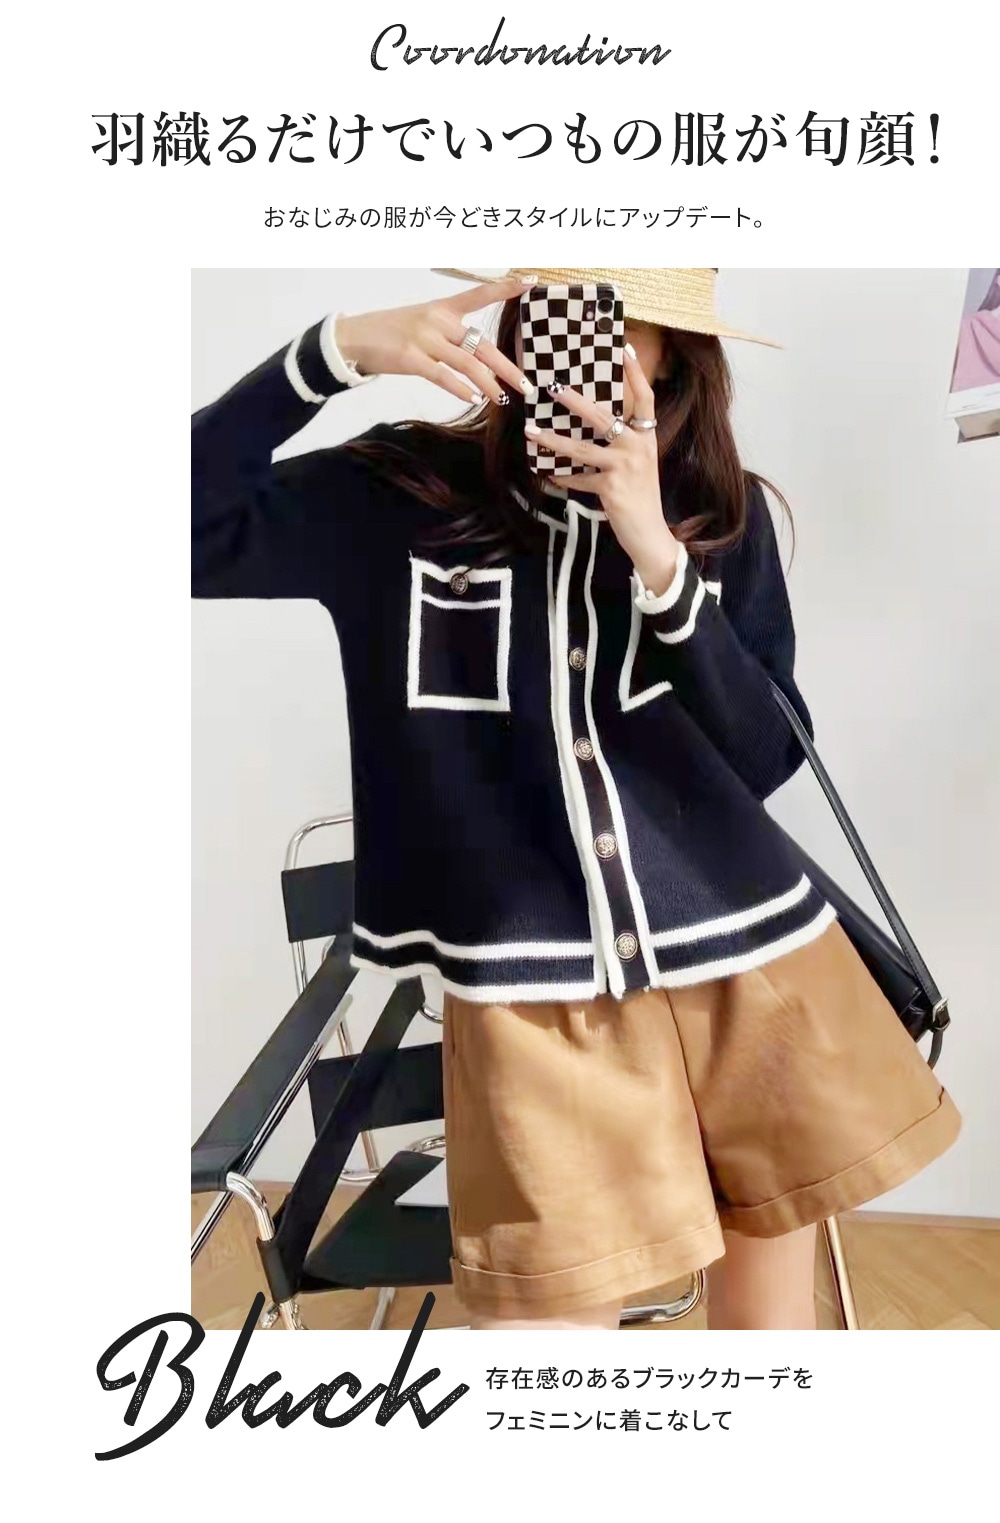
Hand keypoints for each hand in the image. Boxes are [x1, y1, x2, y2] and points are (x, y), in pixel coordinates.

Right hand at [334, 277, 537, 406]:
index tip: (531, 282)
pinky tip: (473, 399)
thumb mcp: (423, 321)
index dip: (505, 288)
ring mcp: (425, 338)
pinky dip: (461, 389)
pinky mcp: (411, 358)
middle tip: (527, 385)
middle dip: (507, 368)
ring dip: (488, 384)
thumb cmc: (392, 332)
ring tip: (503, 399)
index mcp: (443, 307)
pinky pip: (443, 376)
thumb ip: (450, 333)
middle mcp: (437, 320)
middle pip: (482, 344)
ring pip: (467, 363)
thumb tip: (480, 359)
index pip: (479, 294)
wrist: (354, 337)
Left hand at [524, 347, 679, 594]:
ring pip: (583, 448)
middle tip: (552, 386)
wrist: (650, 533)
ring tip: (532, 429)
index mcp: (646, 438)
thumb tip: (594, 419)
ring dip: (555, 439)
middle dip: (576, 400)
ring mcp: (625, 467)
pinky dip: (561, 478)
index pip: (644, 398)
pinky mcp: (611, 488)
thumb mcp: (636, 463)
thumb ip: (620, 442)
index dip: (635, 372)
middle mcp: (638, 447)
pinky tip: (546, 475)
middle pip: (605, 416)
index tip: (624, 346)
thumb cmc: (639, 496)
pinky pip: (578, 479)